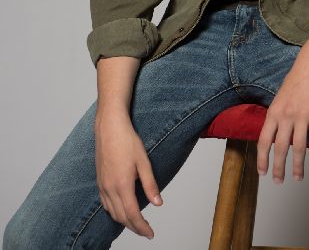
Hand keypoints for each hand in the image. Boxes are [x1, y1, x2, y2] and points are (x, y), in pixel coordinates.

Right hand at [95, 109, 162, 238]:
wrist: (109, 127)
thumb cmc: (127, 140)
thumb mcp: (143, 161)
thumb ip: (150, 184)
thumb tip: (158, 203)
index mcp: (122, 184)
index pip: (132, 214)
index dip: (142, 227)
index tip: (150, 233)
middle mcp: (109, 188)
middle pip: (121, 217)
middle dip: (134, 227)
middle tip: (146, 230)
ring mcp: (102, 185)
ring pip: (112, 212)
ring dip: (124, 221)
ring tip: (136, 222)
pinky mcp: (99, 181)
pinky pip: (105, 204)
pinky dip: (114, 212)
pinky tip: (121, 210)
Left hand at [256, 52, 308, 182]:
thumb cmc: (297, 79)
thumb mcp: (280, 97)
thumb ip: (277, 115)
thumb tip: (274, 133)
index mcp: (274, 112)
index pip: (264, 140)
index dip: (262, 158)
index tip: (262, 172)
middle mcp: (285, 115)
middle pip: (280, 148)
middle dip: (279, 167)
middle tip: (279, 182)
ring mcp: (301, 115)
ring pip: (298, 147)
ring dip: (298, 165)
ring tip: (298, 178)